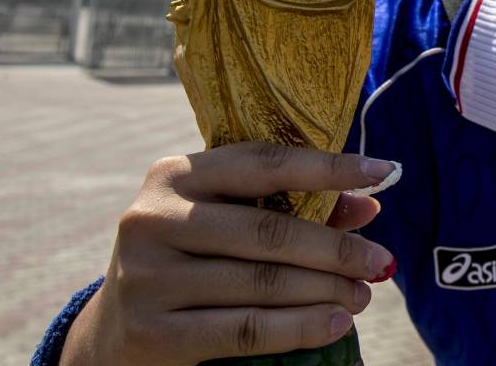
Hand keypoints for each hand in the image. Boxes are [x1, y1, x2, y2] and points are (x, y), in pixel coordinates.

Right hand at [61, 142, 397, 364]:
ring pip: (261, 283)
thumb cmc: (191, 258)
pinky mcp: (150, 332)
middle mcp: (153, 219)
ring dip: (325, 290)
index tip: (383, 171)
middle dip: (336, 248)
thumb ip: (295, 207)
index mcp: (175, 175)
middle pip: (268, 230)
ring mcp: (146, 277)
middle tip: (381, 262)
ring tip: (363, 295)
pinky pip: (244, 329)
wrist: (112, 328)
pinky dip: (299, 327)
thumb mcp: (229, 219)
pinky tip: (335, 322)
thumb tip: (370, 205)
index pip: (265, 164)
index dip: (328, 168)